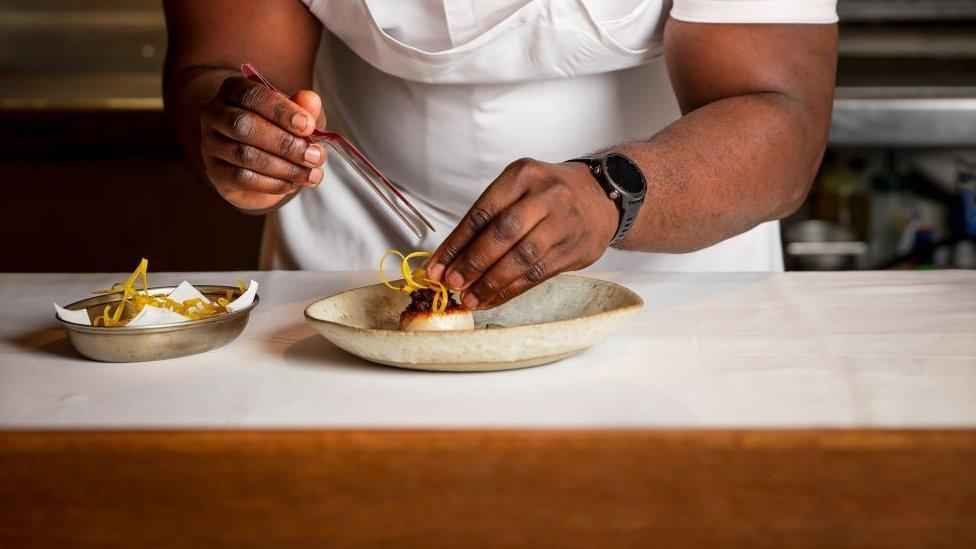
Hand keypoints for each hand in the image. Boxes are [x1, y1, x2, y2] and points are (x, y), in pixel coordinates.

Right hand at [200, 76, 325, 211]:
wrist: (259, 165)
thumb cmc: (281, 130)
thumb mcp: (298, 117)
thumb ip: (305, 109)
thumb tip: (311, 99)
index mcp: (234, 90)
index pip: (252, 95)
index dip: (281, 110)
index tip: (309, 126)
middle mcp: (215, 114)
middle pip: (244, 125)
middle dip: (285, 143)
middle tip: (315, 156)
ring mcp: (211, 144)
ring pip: (245, 155)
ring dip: (285, 167)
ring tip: (312, 174)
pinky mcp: (216, 172)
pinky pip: (242, 178)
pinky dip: (273, 183)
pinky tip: (293, 184)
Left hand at [427, 158, 617, 308]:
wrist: (603, 195)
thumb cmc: (548, 194)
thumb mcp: (520, 188)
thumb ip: (489, 218)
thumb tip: (450, 259)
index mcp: (522, 175)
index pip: (482, 212)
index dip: (456, 243)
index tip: (437, 267)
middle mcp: (546, 195)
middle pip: (503, 233)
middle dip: (473, 262)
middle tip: (452, 283)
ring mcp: (563, 223)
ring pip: (522, 258)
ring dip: (491, 282)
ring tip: (469, 298)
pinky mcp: (575, 249)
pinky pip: (537, 274)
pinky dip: (511, 290)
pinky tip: (493, 299)